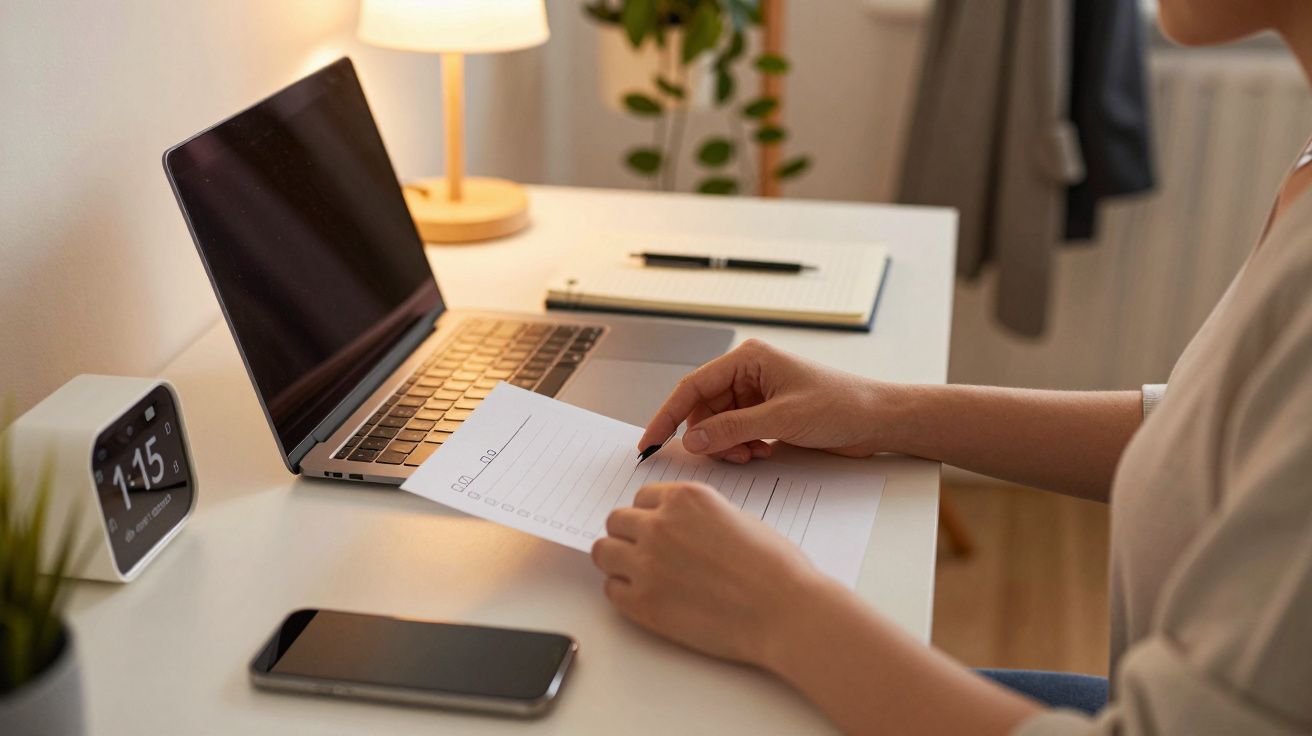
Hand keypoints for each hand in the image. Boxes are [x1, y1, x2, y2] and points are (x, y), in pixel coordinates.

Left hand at [590, 481, 825, 667]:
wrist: (785, 611)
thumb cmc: (774, 567)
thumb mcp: (736, 518)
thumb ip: (697, 517)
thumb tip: (678, 527)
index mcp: (685, 498)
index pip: (642, 499)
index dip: (650, 515)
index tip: (656, 530)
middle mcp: (660, 525)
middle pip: (617, 521)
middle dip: (630, 536)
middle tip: (646, 554)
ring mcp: (647, 563)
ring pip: (604, 552)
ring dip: (618, 561)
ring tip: (640, 575)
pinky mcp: (643, 603)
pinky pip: (611, 590)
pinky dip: (624, 593)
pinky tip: (648, 598)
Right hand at [640, 339, 901, 462]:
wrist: (878, 420)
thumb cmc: (842, 405)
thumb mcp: (782, 420)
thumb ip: (733, 429)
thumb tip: (693, 440)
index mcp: (748, 360)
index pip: (693, 386)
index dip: (667, 415)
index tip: (651, 441)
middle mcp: (749, 373)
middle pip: (703, 408)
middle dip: (708, 436)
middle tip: (723, 458)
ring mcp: (758, 394)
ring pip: (719, 424)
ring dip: (727, 445)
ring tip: (750, 455)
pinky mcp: (768, 413)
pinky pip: (737, 432)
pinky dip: (741, 447)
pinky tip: (761, 453)